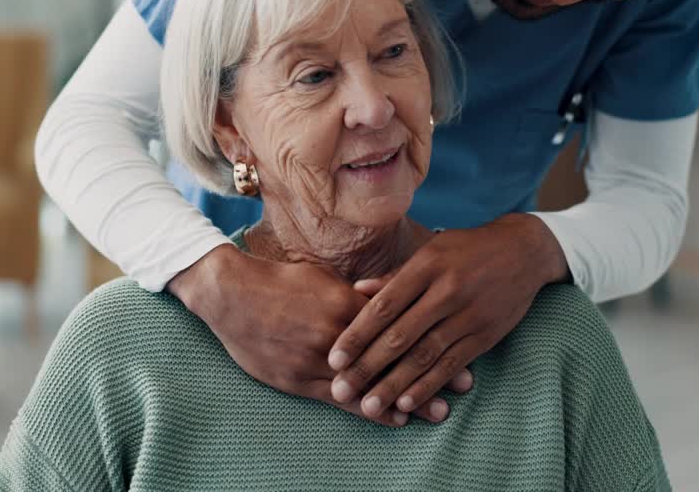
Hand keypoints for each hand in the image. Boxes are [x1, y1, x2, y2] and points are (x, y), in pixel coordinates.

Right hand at [168, 243, 470, 425]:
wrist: (232, 296)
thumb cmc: (281, 282)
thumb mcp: (325, 277)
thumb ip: (357, 293)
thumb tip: (388, 296)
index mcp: (346, 303)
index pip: (399, 322)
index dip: (432, 336)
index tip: (463, 344)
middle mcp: (337, 334)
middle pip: (394, 356)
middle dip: (432, 372)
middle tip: (467, 385)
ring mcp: (317, 360)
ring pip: (372, 384)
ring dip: (408, 398)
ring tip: (440, 411)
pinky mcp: (298, 380)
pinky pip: (341, 400)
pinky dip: (370, 410)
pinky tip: (394, 420)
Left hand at [327, 213, 567, 418]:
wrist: (523, 251)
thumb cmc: (466, 249)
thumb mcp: (430, 252)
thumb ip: (394, 276)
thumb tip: (356, 290)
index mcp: (426, 267)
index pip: (384, 306)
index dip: (357, 335)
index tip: (334, 358)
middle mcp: (446, 291)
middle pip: (400, 336)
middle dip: (367, 367)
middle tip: (341, 390)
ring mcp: (468, 315)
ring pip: (424, 356)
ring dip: (394, 385)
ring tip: (368, 406)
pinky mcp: (485, 335)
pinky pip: (451, 365)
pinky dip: (428, 386)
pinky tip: (407, 403)